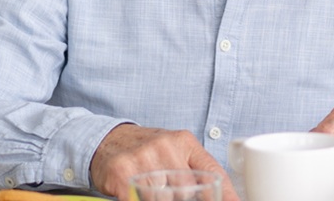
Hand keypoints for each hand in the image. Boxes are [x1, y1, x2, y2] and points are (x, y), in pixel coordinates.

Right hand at [89, 124, 239, 200]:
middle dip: (186, 198)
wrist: (107, 139)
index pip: (211, 170)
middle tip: (180, 196)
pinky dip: (141, 200)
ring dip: (162, 198)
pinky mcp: (122, 172)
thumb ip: (194, 170)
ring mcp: (143, 159)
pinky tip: (140, 196)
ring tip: (159, 193)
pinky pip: (138, 199)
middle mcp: (165, 147)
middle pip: (187, 189)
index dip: (226, 193)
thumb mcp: (175, 151)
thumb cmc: (146, 149)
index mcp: (184, 142)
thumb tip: (220, 194)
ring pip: (164, 197)